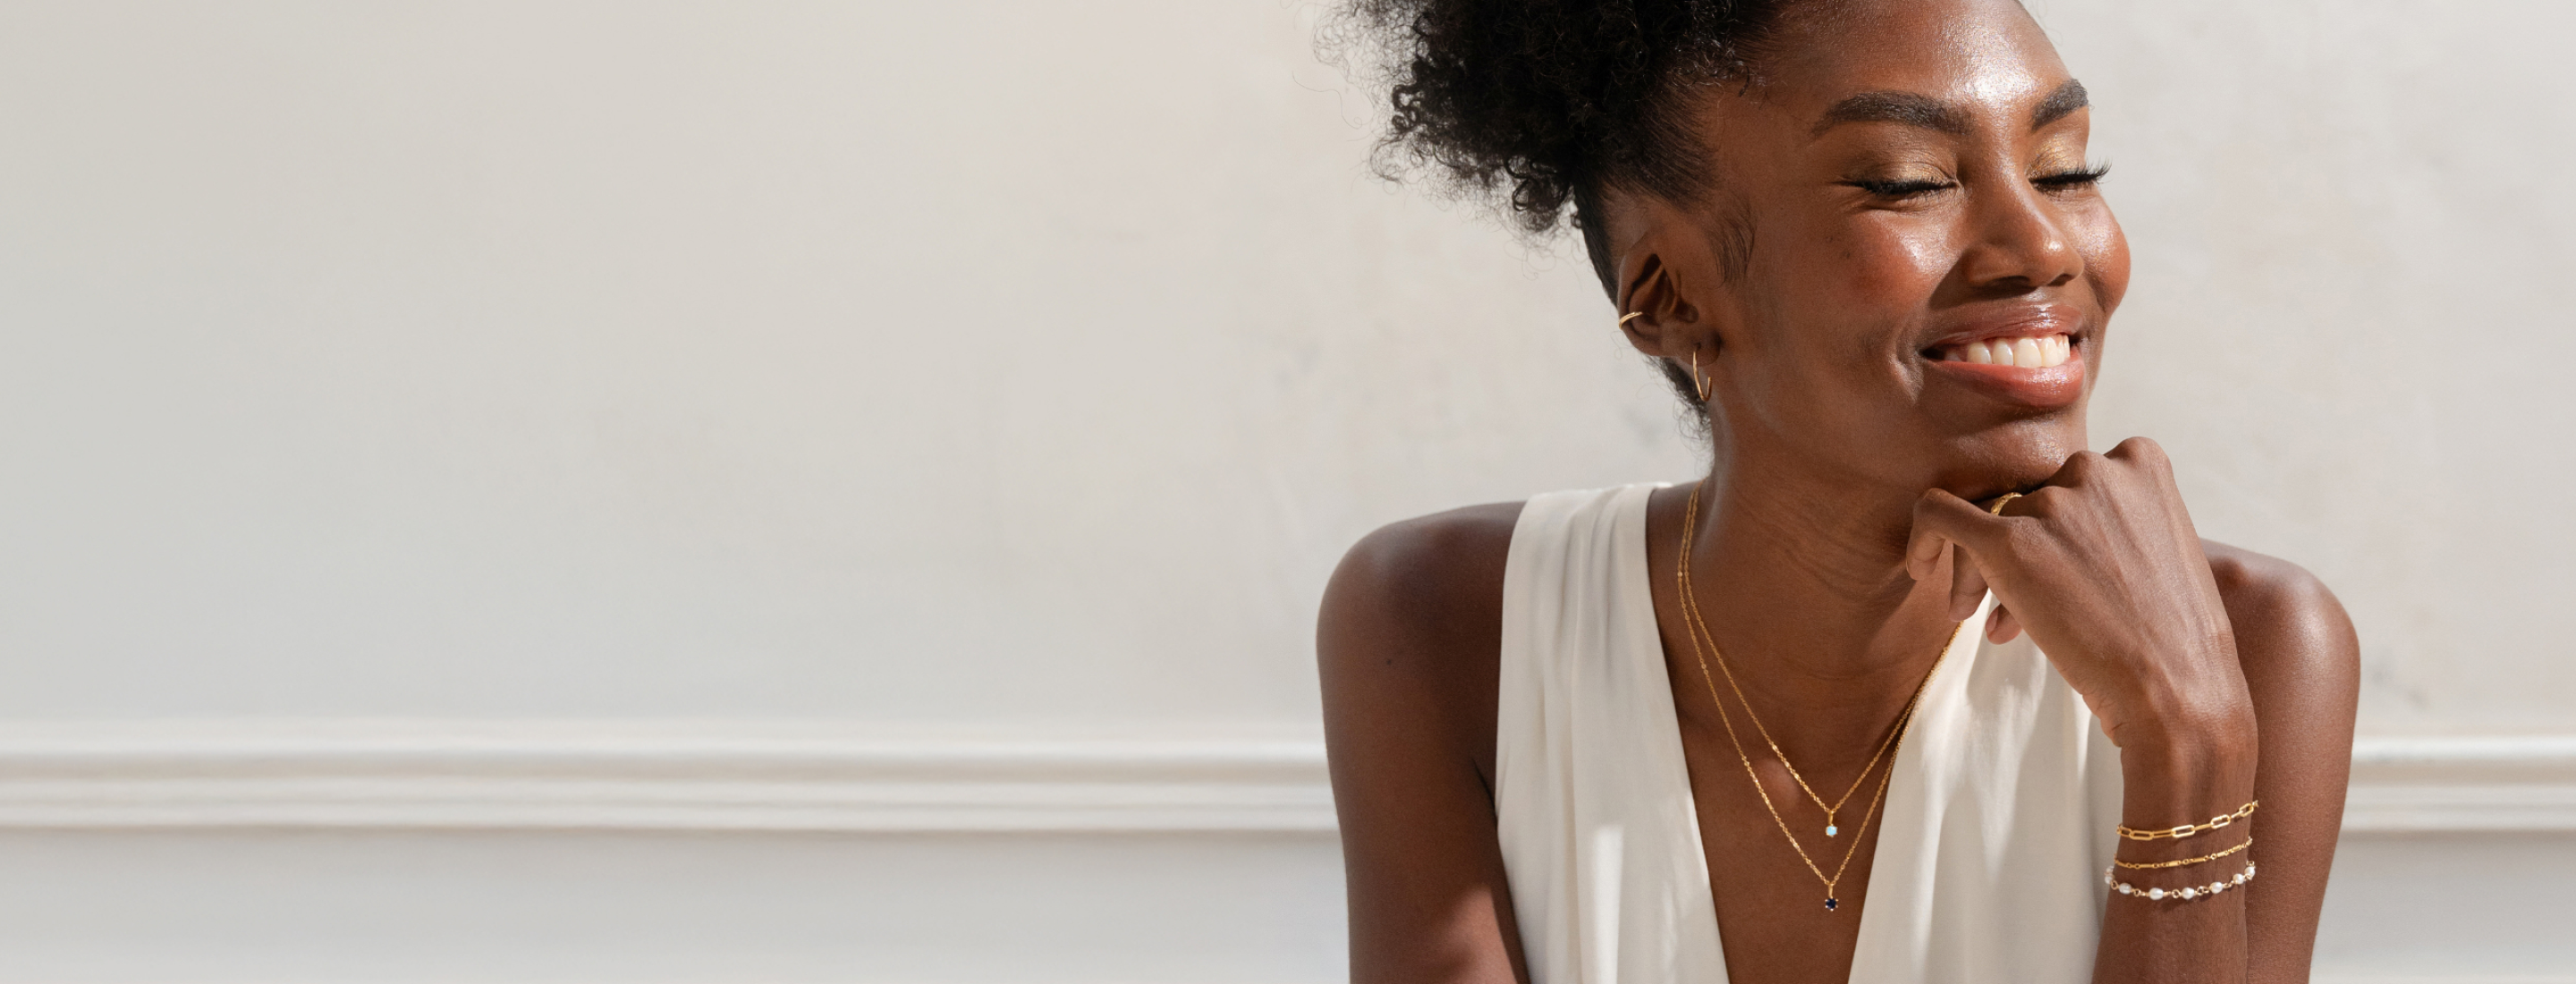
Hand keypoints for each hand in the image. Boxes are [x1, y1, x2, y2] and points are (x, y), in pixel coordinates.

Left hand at [1903, 437, 2256, 755]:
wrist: (2177, 691)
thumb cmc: (2173, 637)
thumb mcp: (2163, 549)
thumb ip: (2114, 517)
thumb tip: (2048, 525)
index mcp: (2141, 460)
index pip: (2073, 480)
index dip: (2063, 529)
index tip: (2066, 577)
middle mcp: (2094, 468)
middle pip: (2030, 498)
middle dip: (2026, 551)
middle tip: (2026, 613)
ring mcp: (2052, 502)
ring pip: (1991, 518)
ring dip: (1989, 573)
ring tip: (1995, 626)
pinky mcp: (2009, 541)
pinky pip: (1937, 513)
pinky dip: (1923, 536)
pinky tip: (1918, 568)